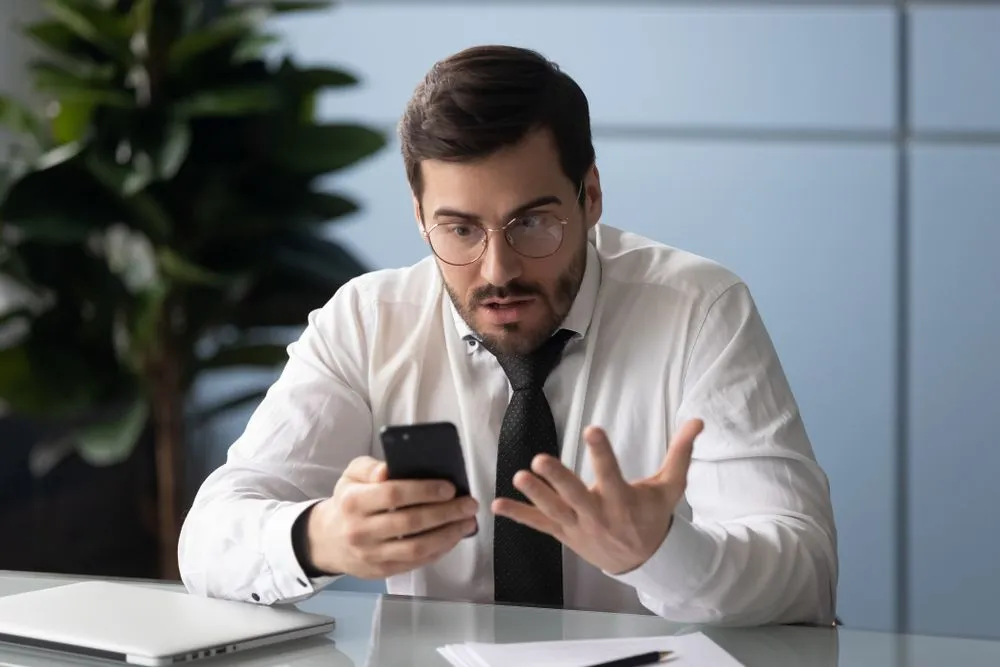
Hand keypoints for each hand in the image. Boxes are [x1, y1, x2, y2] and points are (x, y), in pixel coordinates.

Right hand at [304, 456, 477, 578]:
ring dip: (448, 535)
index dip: (425, 491)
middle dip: (446, 513)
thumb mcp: (350, 476)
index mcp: (353, 501)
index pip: (393, 495)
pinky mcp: (382, 571)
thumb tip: (389, 469)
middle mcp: (360, 530)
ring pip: (416, 547)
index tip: (450, 487)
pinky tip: (453, 537)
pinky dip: (439, 550)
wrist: (327, 540)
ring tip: (467, 522)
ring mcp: (371, 554)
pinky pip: (416, 562)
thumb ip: (369, 467)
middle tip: (469, 504)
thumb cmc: (348, 501)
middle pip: (411, 522)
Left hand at [492, 418, 703, 574]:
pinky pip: (540, 525)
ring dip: (535, 494)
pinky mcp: (565, 534)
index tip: (591, 430)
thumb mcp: (671, 487)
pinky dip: (519, 516)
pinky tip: (497, 506)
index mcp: (624, 500)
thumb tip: (698, 420)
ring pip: (554, 510)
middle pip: (576, 496)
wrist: (645, 561)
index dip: (602, 452)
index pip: (612, 473)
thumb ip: (681, 453)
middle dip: (558, 479)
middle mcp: (599, 515)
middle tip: (540, 459)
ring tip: (519, 475)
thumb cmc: (654, 516)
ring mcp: (579, 527)